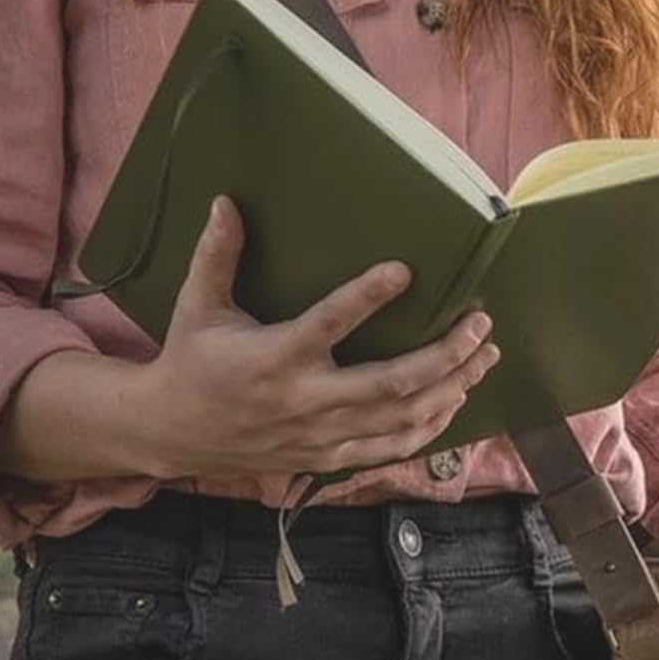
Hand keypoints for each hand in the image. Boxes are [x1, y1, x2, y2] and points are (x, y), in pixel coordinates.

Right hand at [136, 195, 498, 478]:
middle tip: (479, 323)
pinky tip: (456, 399)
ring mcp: (321, 435)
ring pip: (401, 418)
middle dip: (444, 355)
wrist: (174, 433)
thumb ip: (216, 256)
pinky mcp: (329, 458)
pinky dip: (431, 426)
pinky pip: (392, 447)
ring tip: (484, 356)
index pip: (327, 324)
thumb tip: (226, 202)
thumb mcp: (196, 306)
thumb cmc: (192, 362)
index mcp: (272, 358)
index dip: (366, 297)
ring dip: (451, 387)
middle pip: (390, 384)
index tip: (404, 270)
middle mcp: (304, 401)